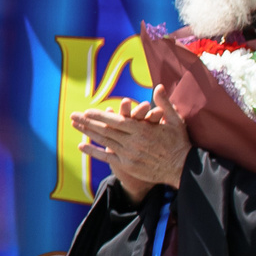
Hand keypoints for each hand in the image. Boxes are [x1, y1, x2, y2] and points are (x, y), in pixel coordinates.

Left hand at [71, 85, 187, 199]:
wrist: (182, 168)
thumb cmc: (179, 142)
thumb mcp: (176, 121)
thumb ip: (164, 104)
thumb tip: (159, 86)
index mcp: (143, 130)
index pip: (117, 121)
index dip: (100, 116)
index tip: (87, 111)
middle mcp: (133, 142)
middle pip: (106, 130)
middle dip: (88, 122)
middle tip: (73, 116)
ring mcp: (128, 155)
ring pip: (104, 142)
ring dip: (87, 133)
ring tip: (74, 125)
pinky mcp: (127, 165)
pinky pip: (107, 157)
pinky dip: (93, 151)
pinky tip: (81, 146)